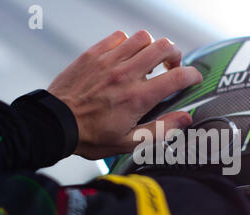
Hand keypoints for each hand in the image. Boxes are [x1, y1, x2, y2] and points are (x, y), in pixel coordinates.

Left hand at [48, 30, 201, 159]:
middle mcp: (126, 75)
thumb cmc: (90, 135)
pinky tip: (125, 57)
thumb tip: (184, 119)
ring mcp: (109, 61)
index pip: (177, 77)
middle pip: (164, 47)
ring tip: (149, 60)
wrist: (56, 124)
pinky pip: (119, 37)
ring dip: (152, 47)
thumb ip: (161, 129)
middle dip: (175, 55)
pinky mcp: (94, 54)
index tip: (194, 78)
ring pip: (143, 37)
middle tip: (171, 67)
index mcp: (138, 98)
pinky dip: (128, 43)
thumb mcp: (129, 142)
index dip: (192, 75)